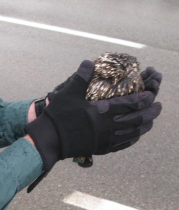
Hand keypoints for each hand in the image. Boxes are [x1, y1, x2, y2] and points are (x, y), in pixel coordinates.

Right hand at [25, 60, 161, 172]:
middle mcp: (109, 127)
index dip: (144, 99)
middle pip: (138, 120)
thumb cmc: (59, 115)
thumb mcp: (69, 93)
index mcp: (104, 112)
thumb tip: (88, 62)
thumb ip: (82, 77)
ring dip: (145, 126)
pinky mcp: (101, 148)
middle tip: (158, 106)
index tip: (151, 94)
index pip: (132, 104)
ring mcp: (106, 139)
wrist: (50, 139)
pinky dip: (132, 139)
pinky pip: (123, 144)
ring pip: (133, 134)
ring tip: (150, 121)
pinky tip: (134, 136)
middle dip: (151, 112)